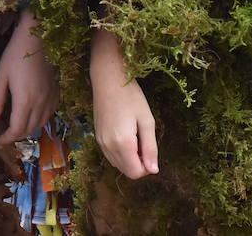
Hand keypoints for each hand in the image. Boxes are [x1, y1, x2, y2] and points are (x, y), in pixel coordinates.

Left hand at [0, 10, 59, 143]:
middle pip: (30, 130)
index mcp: (24, 101)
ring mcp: (51, 98)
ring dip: (29, 130)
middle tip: (6, 135)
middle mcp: (40, 104)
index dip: (8, 138)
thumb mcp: (1, 76)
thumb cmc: (16, 54)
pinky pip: (50, 114)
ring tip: (18, 128)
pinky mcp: (57, 92)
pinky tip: (33, 115)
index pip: (17, 130)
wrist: (39, 37)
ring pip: (41, 124)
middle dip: (17, 136)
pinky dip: (40, 120)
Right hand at [89, 28, 157, 178]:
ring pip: (118, 164)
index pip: (135, 173)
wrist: (107, 79)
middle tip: (144, 141)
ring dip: (129, 158)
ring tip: (135, 136)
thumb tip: (154, 171)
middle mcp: (108, 147)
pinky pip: (111, 155)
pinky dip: (120, 153)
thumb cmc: (131, 97)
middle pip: (126, 171)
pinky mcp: (97, 137)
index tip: (150, 149)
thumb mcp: (147, 121)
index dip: (147, 167)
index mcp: (123, 143)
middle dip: (139, 163)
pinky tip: (125, 134)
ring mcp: (100, 142)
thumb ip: (151, 148)